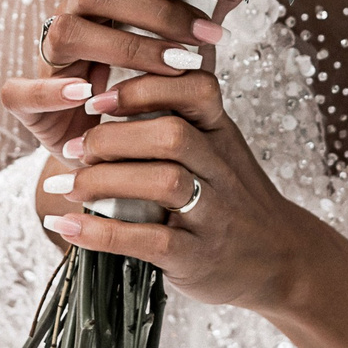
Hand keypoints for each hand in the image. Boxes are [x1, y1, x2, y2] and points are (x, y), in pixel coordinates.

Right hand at [0, 0, 242, 167]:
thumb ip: (199, 17)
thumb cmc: (143, 95)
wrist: (113, 156)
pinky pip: (20, 90)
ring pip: (66, 30)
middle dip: (152, 11)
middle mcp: (67, 23)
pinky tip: (89, 94)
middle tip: (200, 40)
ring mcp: (46, 63)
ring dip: (125, 46)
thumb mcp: (175, 53)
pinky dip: (52, 90)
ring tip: (172, 68)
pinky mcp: (28, 107)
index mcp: (95, 2)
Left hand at [30, 65, 322, 318]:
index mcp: (222, 135)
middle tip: (73, 149)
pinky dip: (101, 233)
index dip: (143, 88)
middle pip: (173, 135)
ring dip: (104, 181)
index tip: (97, 100)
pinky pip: (150, 240)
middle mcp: (222, 170)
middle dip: (113, 138)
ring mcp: (214, 215)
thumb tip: (107, 94)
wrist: (282, 259)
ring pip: (165, 182)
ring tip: (65, 187)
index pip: (197, 89)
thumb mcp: (219, 151)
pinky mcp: (198, 258)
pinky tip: (68, 227)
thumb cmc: (233, 199)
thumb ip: (179, 121)